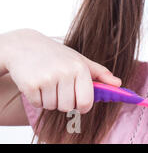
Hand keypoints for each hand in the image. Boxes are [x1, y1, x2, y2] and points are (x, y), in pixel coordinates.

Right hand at [2, 28, 121, 113]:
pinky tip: (36, 83)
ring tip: (47, 83)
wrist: (24, 45)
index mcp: (80, 68)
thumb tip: (119, 84)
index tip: (79, 102)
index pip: (86, 102)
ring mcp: (47, 78)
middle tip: (59, 87)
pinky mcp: (30, 85)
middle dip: (64, 102)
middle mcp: (65, 72)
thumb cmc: (57, 55)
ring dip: (50, 100)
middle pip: (68, 107)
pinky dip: (36, 98)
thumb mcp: (80, 60)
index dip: (83, 106)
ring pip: (53, 107)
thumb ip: (100, 73)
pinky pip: (38, 104)